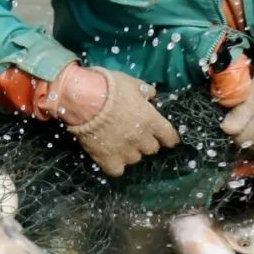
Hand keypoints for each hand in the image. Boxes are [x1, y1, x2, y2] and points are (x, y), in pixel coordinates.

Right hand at [64, 66, 179, 177]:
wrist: (84, 99)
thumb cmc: (109, 87)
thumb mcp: (131, 83)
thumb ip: (144, 91)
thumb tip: (151, 94)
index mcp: (152, 121)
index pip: (169, 137)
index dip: (167, 138)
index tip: (164, 137)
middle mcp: (142, 139)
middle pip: (152, 149)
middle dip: (146, 142)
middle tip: (135, 133)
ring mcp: (126, 152)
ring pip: (135, 159)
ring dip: (130, 152)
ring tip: (119, 142)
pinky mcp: (109, 160)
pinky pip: (117, 170)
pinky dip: (115, 165)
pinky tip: (110, 156)